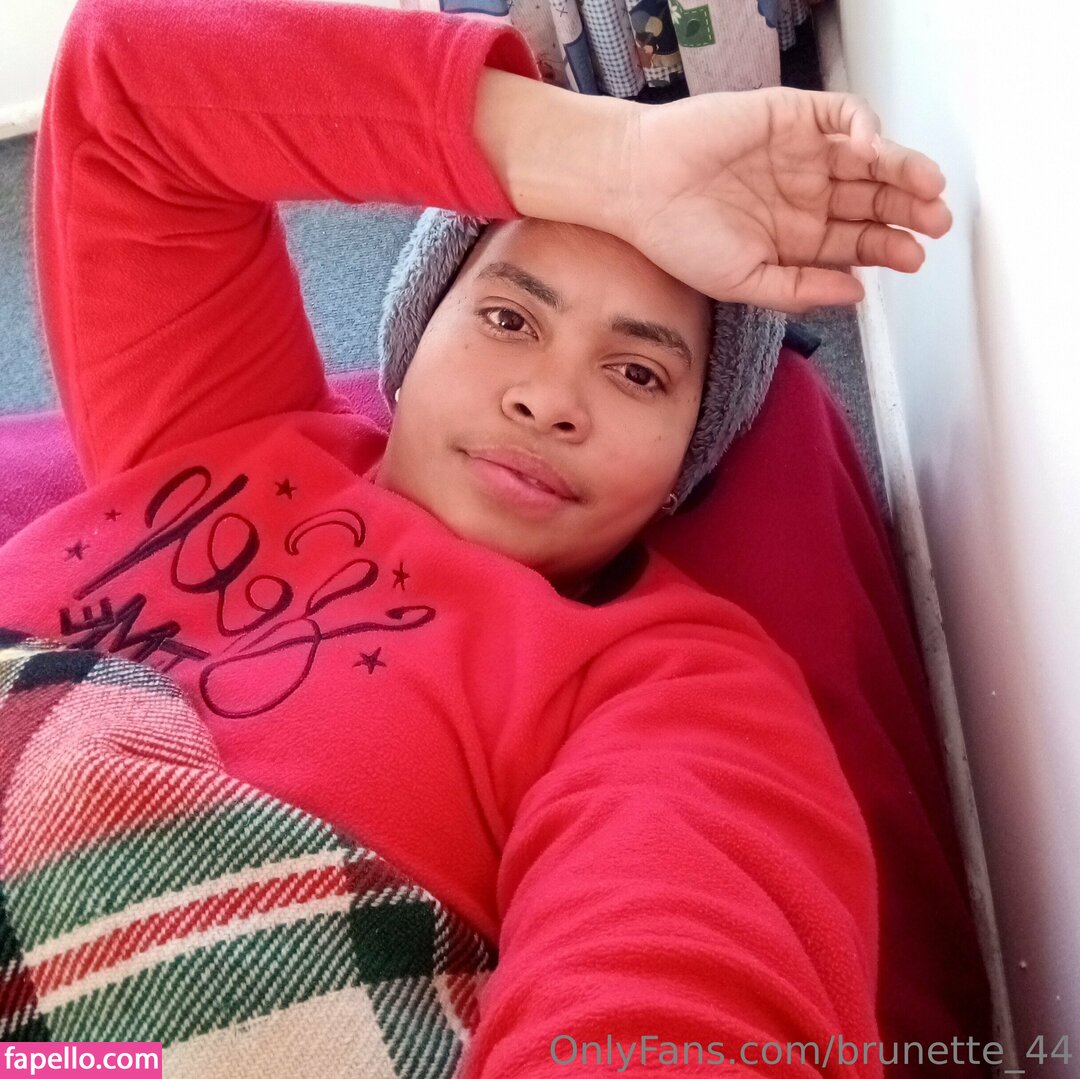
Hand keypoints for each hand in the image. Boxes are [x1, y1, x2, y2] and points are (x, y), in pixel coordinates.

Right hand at [614, 87, 951, 312]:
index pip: (857, 242)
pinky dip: (865, 130)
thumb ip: (799, 291)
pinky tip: (871, 150)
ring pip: (867, 158)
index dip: (888, 248)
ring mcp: (799, 154)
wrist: (637, 185)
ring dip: (901, 170)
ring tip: (926, 187)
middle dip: (907, 210)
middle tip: (935, 220)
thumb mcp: (742, 283)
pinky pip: (842, 117)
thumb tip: (856, 296)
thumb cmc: (677, 238)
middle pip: (872, 199)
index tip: (913, 257)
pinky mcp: (790, 116)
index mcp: (794, 238)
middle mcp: (803, 195)